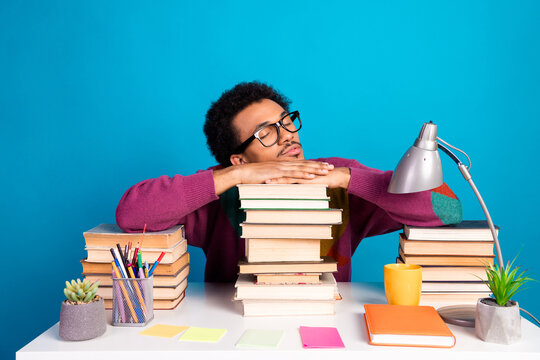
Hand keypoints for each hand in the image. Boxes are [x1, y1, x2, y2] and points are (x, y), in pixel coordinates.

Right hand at [213, 160, 334, 194]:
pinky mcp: (277, 172)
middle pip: (305, 164)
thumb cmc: (252, 178)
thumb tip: (281, 185)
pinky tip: (312, 175)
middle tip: (331, 166)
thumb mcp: (267, 179)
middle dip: (319, 165)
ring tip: (326, 170)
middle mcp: (283, 164)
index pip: (301, 165)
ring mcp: (281, 167)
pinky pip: (292, 173)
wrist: (241, 174)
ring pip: (302, 167)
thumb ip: (275, 180)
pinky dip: (303, 173)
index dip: (313, 165)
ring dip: (315, 169)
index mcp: (282, 166)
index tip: (323, 166)